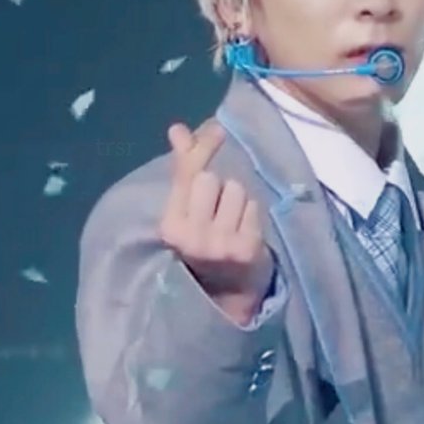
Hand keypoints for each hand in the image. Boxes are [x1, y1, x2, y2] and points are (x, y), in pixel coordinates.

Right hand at [160, 119, 274, 321]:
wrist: (227, 294)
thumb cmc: (203, 244)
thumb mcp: (186, 211)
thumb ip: (183, 170)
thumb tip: (177, 129)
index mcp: (170, 225)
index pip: (187, 175)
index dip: (203, 148)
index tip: (217, 129)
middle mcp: (192, 236)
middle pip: (211, 179)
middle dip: (219, 187)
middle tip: (219, 210)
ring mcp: (220, 244)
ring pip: (236, 190)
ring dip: (238, 200)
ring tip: (232, 222)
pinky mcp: (246, 248)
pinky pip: (253, 207)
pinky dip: (251, 214)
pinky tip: (245, 231)